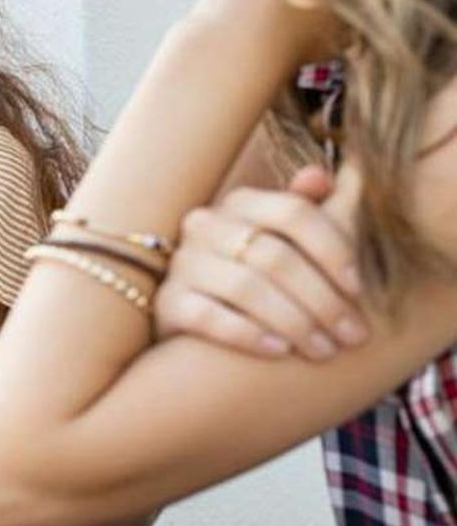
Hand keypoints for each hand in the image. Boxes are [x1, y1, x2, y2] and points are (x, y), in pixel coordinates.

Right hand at [158, 166, 366, 358]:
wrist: (199, 322)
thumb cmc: (259, 276)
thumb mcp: (286, 239)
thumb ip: (314, 209)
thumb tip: (334, 172)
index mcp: (241, 203)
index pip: (294, 213)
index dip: (334, 250)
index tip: (360, 290)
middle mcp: (206, 226)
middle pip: (275, 257)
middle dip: (322, 300)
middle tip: (354, 336)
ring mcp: (182, 264)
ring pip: (246, 289)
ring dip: (295, 323)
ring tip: (324, 350)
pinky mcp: (166, 303)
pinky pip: (209, 318)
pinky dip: (249, 335)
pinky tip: (280, 352)